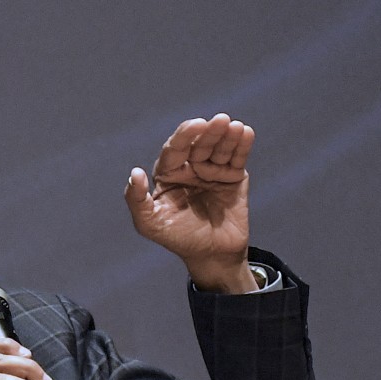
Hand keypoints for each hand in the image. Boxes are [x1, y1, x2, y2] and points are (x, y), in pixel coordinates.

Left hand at [124, 113, 257, 292]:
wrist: (212, 256)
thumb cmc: (177, 239)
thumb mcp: (150, 224)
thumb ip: (136, 200)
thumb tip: (135, 172)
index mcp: (168, 174)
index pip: (175, 149)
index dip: (185, 136)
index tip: (196, 125)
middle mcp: (189, 168)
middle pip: (199, 144)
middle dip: (210, 132)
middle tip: (220, 121)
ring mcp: (212, 170)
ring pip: (220, 148)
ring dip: (227, 136)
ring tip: (234, 127)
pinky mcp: (233, 176)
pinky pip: (237, 157)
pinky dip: (242, 145)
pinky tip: (245, 133)